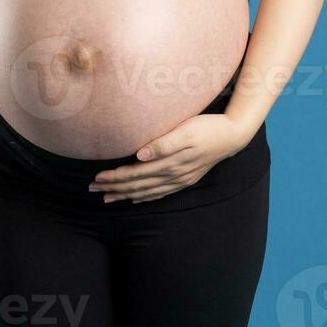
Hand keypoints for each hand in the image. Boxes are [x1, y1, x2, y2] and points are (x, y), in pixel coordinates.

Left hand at [88, 112, 254, 203]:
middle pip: (138, 185)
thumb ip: (164, 144)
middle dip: (114, 187)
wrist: (234, 135)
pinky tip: (137, 199)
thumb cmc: (208, 127)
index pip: (136, 173)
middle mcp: (174, 175)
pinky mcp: (186, 178)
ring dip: (126, 194)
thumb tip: (140, 155)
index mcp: (171, 163)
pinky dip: (146, 197)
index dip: (115, 177)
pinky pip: (161, 193)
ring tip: (108, 197)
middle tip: (92, 189)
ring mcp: (181, 179)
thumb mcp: (187, 130)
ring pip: (147, 192)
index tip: (96, 177)